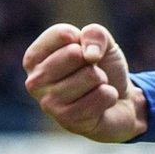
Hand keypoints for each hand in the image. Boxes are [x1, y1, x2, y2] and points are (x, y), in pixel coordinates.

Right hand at [22, 23, 148, 142]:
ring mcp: (48, 103)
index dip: (83, 39)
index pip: (61, 34)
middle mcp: (34, 81)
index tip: (83, 52)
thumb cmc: (103, 68)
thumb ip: (95, 34)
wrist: (120, 102)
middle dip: (93, 62)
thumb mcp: (102, 43)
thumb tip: (89, 55)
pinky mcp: (67, 120)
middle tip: (90, 73)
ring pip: (90, 75)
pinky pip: (102, 95)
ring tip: (94, 88)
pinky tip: (100, 104)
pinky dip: (109, 95)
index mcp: (35, 59)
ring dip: (102, 80)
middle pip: (74, 54)